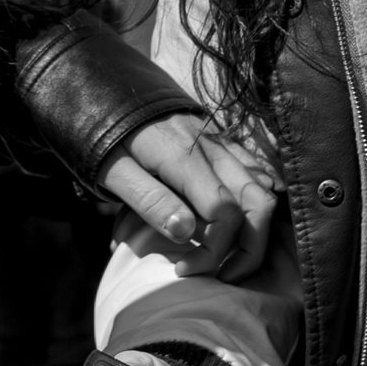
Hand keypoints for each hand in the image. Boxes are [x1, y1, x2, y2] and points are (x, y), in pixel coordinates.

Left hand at [99, 114, 276, 278]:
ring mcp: (221, 143)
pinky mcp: (221, 141)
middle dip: (249, 249)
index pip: (223, 213)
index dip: (212, 249)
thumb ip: (149, 200)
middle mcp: (212, 148)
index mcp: (184, 157)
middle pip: (258, 203)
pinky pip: (254, 172)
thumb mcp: (113, 171)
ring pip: (262, 189)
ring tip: (228, 259)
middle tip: (222, 276)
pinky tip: (234, 225)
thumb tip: (185, 233)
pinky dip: (253, 203)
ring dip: (254, 230)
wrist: (109, 89)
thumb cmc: (104, 134)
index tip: (183, 268)